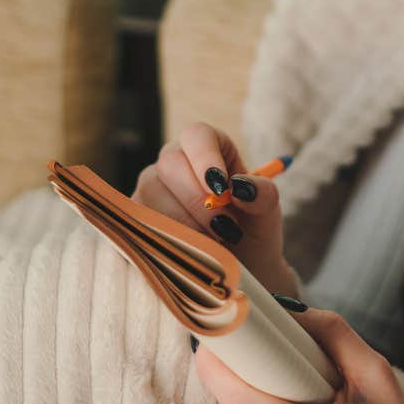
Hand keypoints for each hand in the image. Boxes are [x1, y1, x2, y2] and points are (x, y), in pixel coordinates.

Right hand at [131, 121, 288, 289]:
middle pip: (171, 164)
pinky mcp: (136, 216)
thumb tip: (243, 188)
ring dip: (184, 222)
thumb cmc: (252, 229)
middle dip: (198, 200)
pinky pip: (138, 220)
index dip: (206, 158)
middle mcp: (175, 161)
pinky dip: (167, 237)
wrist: (239, 268)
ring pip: (152, 192)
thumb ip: (262, 194)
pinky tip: (189, 251)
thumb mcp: (266, 210)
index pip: (198, 136)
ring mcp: (152, 188)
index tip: (221, 189)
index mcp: (209, 147)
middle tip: (225, 228)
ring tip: (213, 243)